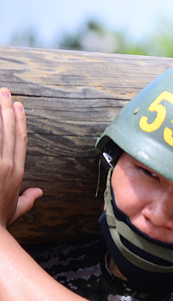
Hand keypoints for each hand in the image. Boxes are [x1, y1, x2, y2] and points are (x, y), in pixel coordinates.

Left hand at [0, 88, 42, 229]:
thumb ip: (28, 200)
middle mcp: (8, 166)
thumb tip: (39, 192)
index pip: (20, 141)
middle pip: (9, 131)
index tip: (17, 106)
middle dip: (6, 109)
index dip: (19, 122)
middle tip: (4, 91)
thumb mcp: (16, 210)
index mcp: (17, 173)